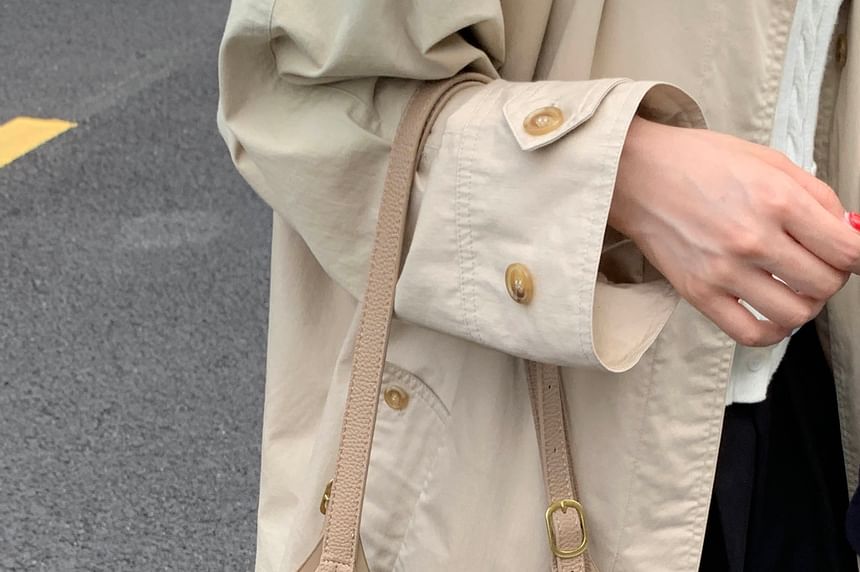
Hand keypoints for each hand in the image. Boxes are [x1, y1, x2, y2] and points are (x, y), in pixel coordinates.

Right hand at [609, 116, 857, 346]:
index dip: (859, 256)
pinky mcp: (699, 292)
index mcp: (776, 199)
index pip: (848, 250)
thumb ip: (818, 196)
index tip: (852, 255)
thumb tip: (850, 231)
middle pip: (826, 283)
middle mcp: (753, 238)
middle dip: (832, 276)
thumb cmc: (697, 162)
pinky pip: (750, 333)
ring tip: (795, 288)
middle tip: (818, 263)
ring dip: (806, 304)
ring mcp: (724, 270)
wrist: (636, 175)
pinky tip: (773, 315)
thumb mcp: (768, 160)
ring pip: (796, 314)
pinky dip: (773, 332)